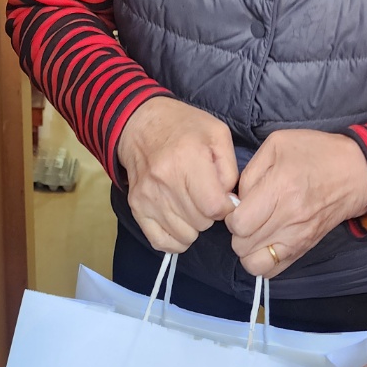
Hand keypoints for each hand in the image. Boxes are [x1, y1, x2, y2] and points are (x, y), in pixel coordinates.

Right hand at [117, 97, 238, 252]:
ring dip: (194, 226)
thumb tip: (230, 204)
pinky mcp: (137, 208)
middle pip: (201, 223)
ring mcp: (148, 197)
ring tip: (190, 205)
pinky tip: (180, 223)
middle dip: (209, 214)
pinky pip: (161, 242)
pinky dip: (175, 239)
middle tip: (204, 196)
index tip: (223, 198)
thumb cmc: (184, 128)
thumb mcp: (217, 135)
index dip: (225, 208)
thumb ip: (230, 170)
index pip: (213, 207)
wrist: (140, 124)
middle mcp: (164, 181)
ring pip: (184, 236)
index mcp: (188, 159)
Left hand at [225, 130, 366, 277]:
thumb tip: (236, 201)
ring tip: (255, 232)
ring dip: (247, 250)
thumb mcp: (277, 145)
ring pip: (254, 264)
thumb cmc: (316, 153)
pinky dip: (262, 263)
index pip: (239, 223)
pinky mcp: (303, 249)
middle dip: (238, 232)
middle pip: (242, 245)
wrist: (356, 173)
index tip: (239, 206)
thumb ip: (250, 173)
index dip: (231, 215)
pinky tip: (265, 244)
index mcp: (280, 189)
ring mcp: (298, 238)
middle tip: (248, 217)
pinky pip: (272, 272)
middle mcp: (289, 219)